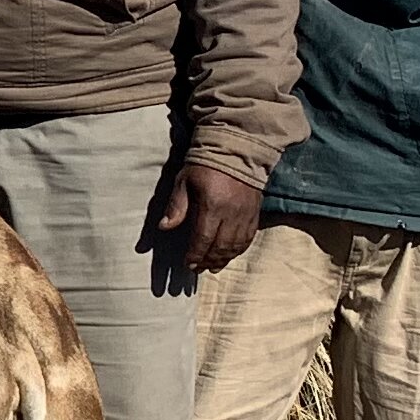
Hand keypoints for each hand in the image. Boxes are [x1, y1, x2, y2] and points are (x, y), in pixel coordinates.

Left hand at [152, 160, 262, 276]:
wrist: (237, 150)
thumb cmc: (205, 164)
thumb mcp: (184, 181)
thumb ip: (176, 206)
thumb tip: (164, 227)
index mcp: (212, 205)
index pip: (203, 239)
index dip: (195, 255)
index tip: (188, 265)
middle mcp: (232, 213)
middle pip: (221, 247)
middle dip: (208, 261)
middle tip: (198, 269)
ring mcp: (245, 214)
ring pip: (236, 246)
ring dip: (223, 259)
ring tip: (212, 267)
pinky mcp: (255, 213)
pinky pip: (248, 238)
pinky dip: (238, 250)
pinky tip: (229, 255)